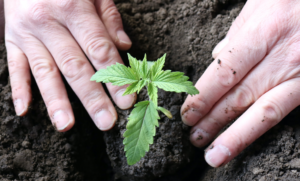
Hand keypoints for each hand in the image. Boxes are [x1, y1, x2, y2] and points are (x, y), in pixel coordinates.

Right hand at [5, 0, 135, 131]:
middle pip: (74, 66)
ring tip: (66, 125)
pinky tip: (24, 110)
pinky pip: (15, 67)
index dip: (115, 77)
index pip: (99, 49)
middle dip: (92, 97)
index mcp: (74, 8)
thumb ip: (109, 18)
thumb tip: (125, 46)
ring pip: (45, 72)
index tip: (126, 101)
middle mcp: (49, 23)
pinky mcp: (12, 41)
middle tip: (106, 122)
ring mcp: (28, 34)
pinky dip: (18, 89)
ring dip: (56, 101)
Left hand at [181, 0, 299, 166]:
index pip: (223, 73)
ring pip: (262, 112)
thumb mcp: (260, 5)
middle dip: (212, 120)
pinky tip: (241, 140)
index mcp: (263, 32)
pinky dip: (257, 129)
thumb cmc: (291, 1)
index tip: (187, 113)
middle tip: (193, 136)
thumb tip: (216, 57)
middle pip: (238, 97)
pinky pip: (281, 111)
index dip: (203, 98)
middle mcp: (282, 57)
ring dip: (233, 137)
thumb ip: (236, 35)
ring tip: (212, 154)